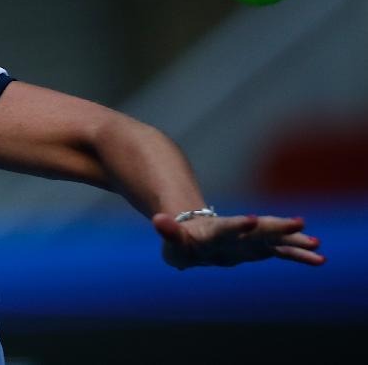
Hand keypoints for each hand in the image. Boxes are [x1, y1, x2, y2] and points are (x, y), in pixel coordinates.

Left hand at [152, 212, 325, 269]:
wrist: (196, 234)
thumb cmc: (182, 241)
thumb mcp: (172, 240)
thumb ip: (168, 230)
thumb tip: (157, 219)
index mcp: (214, 232)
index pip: (225, 228)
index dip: (237, 225)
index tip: (252, 219)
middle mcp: (236, 234)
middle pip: (257, 231)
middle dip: (275, 228)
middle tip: (297, 223)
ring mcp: (249, 240)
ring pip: (273, 239)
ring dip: (292, 240)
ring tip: (315, 242)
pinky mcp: (258, 248)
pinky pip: (281, 252)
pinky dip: (297, 254)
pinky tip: (319, 258)